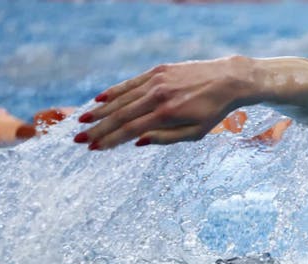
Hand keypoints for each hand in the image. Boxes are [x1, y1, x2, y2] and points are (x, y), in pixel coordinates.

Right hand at [74, 56, 253, 149]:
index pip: (130, 130)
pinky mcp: (158, 70)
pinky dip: (114, 91)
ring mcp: (157, 80)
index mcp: (167, 114)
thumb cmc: (214, 111)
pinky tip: (100, 100)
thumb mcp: (196, 132)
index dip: (110, 140)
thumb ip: (166, 138)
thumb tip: (137, 142)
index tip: (94, 148)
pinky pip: (131, 83)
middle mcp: (158, 95)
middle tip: (79, 139)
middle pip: (121, 115)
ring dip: (101, 110)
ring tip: (83, 120)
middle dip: (98, 128)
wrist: (228, 80)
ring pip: (122, 98)